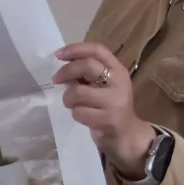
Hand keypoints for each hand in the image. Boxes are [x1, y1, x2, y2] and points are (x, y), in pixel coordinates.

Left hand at [53, 41, 155, 176]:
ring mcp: (115, 101)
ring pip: (78, 92)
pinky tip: (83, 117)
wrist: (127, 135)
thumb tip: (64, 62)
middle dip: (66, 71)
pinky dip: (75, 115)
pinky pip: (80, 113)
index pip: (97, 49)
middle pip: (87, 66)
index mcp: (118, 69)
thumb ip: (88, 74)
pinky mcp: (109, 119)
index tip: (58, 54)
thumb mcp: (104, 86)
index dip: (75, 49)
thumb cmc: (109, 108)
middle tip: (56, 79)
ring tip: (73, 104)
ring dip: (68, 99)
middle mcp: (119, 82)